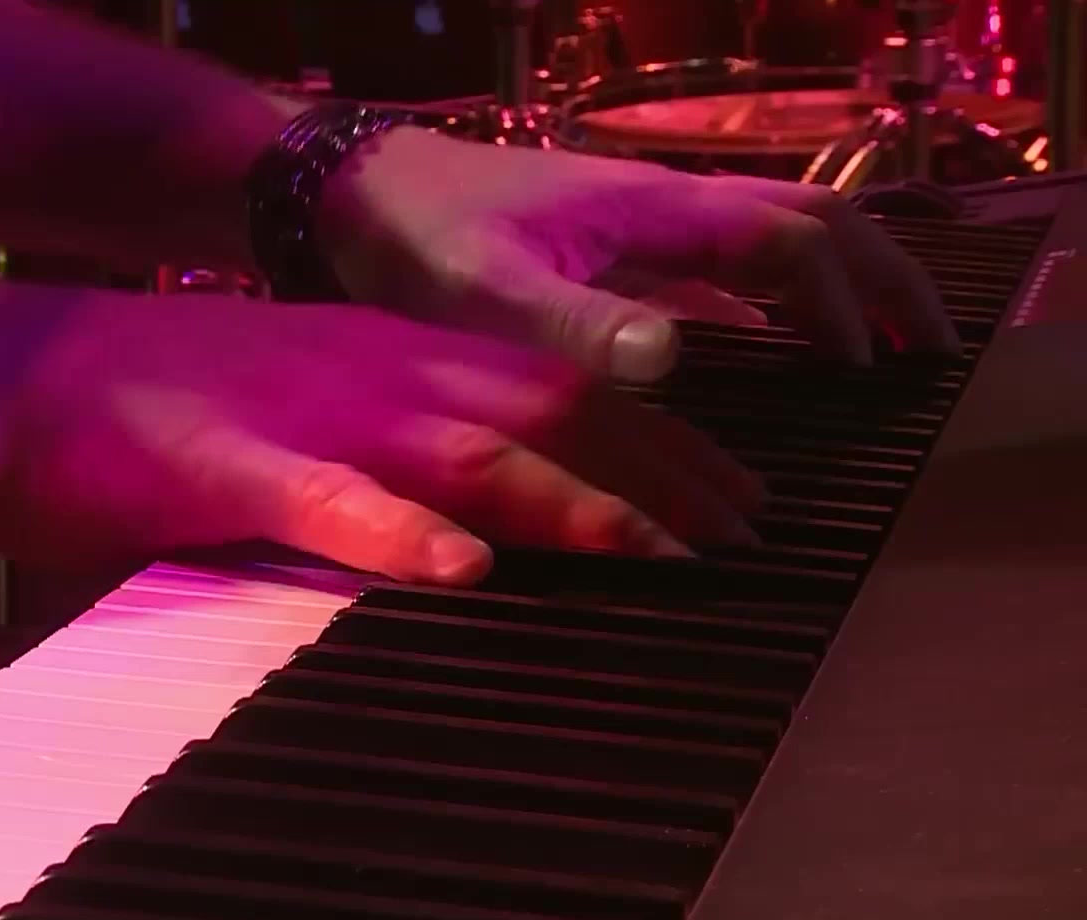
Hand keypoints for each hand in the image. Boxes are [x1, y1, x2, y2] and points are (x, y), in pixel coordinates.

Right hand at [0, 288, 763, 583]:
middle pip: (540, 409)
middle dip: (655, 470)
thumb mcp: (276, 408)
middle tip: (742, 537)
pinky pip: (319, 498)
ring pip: (458, 449)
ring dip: (566, 501)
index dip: (653, 439)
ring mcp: (292, 411)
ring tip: (654, 552)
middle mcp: (361, 367)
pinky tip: (458, 569)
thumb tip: (465, 526)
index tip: (730, 497)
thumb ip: (370, 458)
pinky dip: (393, 532)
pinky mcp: (211, 464)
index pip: (550, 386)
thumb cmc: (133, 399)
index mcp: (379, 353)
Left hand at [316, 130, 961, 380]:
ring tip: (870, 346)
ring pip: (763, 241)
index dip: (842, 298)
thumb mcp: (488, 289)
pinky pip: (712, 267)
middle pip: (804, 223)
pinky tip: (763, 338)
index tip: (873, 366)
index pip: (791, 239)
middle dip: (876, 276)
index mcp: (654, 210)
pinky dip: (760, 299)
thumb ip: (578, 324)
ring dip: (826, 285)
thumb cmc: (415, 236)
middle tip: (928, 344)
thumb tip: (678, 356)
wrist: (350, 193)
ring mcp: (635, 227)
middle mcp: (661, 210)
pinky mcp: (602, 250)